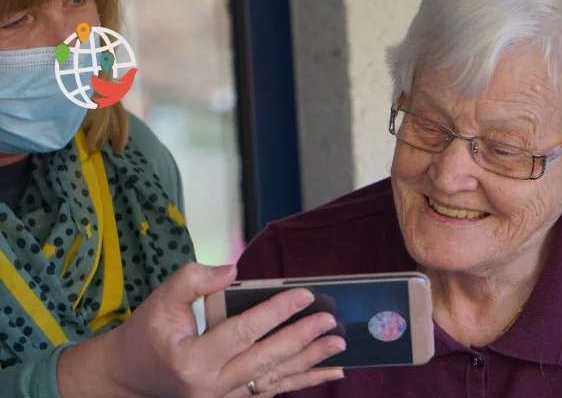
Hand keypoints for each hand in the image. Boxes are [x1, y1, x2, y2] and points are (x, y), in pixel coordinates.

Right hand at [57, 262, 345, 397]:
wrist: (130, 378)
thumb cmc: (146, 335)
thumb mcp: (159, 301)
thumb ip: (192, 280)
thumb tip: (232, 269)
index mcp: (192, 359)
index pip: (242, 332)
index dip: (275, 311)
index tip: (304, 294)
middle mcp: (211, 386)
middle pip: (266, 359)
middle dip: (302, 338)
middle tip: (330, 321)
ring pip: (274, 379)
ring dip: (310, 362)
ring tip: (338, 346)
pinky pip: (272, 391)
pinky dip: (302, 381)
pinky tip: (328, 373)